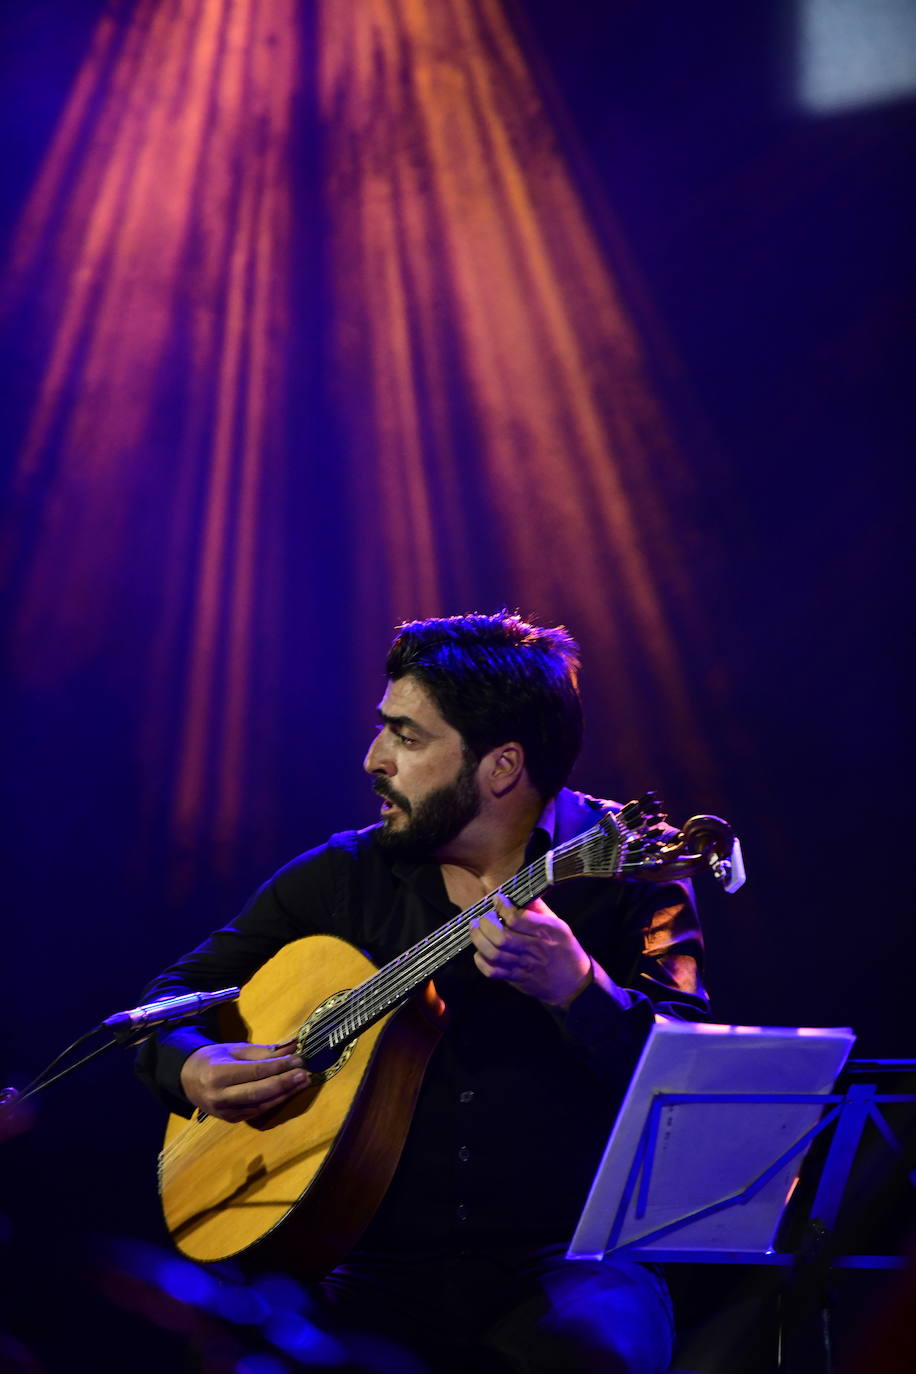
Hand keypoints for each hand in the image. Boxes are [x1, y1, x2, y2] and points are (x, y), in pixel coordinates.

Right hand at [179, 1041, 310, 1121]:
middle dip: (285, 1082)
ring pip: (261, 1104)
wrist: (187, 1080)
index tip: (299, 1059)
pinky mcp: (231, 1120)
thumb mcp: (235, 1049)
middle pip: (259, 1091)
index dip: (279, 1067)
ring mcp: (225, 1112)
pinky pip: (258, 1111)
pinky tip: (289, 1092)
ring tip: (303, 1082)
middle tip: (305, 1073)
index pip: (255, 1071)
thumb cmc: (213, 1059)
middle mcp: (220, 1096)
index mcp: (218, 1074)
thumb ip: (264, 1052)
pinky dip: (275, 1101)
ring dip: (285, 1093)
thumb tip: (293, 1048)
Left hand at [469, 893, 591, 1006]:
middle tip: (481, 917)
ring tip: (475, 930)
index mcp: (546, 931)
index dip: (502, 907)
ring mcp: (524, 965)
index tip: (497, 900)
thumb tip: (521, 891)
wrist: (573, 982)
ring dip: (479, 940)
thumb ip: (538, 908)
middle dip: (486, 925)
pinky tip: (479, 952)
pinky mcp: (517, 979)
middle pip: (502, 937)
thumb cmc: (564, 948)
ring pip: (495, 954)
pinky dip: (481, 962)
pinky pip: (493, 972)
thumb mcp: (558, 924)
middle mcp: (534, 948)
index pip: (517, 918)